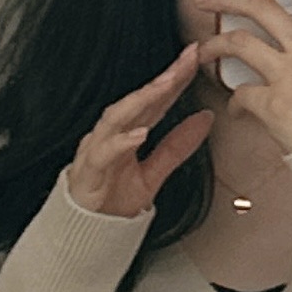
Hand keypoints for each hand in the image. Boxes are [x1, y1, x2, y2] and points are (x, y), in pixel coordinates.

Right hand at [66, 45, 215, 216]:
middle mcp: (110, 136)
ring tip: (165, 85)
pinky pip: (103, 153)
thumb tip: (205, 120)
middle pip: (136, 100)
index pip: (154, 101)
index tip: (195, 57)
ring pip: (116, 118)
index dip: (174, 79)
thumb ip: (177, 147)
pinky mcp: (88, 173)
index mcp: (126, 133)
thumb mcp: (154, 173)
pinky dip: (121, 142)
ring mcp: (96, 151)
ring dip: (141, 100)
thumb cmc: (114, 201)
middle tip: (186, 61)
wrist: (86, 234)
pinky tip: (139, 133)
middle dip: (162, 79)